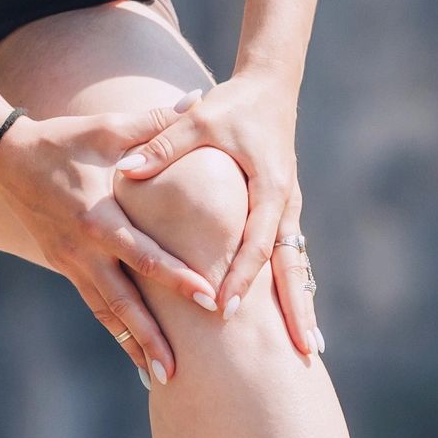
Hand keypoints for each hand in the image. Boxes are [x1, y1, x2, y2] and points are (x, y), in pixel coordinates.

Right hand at [0, 97, 217, 384]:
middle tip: (178, 371)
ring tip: (160, 378)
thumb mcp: (107, 129)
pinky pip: (95, 305)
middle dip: (151, 338)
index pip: (143, 255)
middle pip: (123, 303)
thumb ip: (155, 122)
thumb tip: (199, 100)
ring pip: (107, 314)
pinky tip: (136, 354)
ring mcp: (71, 264)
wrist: (6, 160)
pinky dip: (117, 331)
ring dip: (133, 347)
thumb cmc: (64, 141)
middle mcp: (84, 250)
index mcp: (99, 218)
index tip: (206, 299)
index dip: (175, 278)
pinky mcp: (64, 268)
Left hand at [116, 71, 318, 355]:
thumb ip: (164, 145)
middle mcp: (285, 205)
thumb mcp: (198, 120)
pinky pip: (289, 258)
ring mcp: (288, 211)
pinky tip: (296, 321)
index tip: (226, 311)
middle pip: (292, 266)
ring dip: (303, 307)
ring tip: (312, 349)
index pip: (256, 241)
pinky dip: (293, 290)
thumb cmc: (233, 104)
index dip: (241, 278)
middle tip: (305, 351)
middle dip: (297, 309)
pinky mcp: (283, 213)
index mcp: (269, 187)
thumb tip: (125, 170)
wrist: (270, 86)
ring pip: (297, 267)